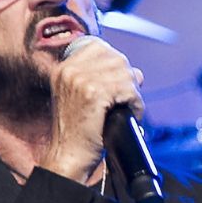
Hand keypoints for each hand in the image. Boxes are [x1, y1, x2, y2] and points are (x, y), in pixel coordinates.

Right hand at [36, 36, 143, 184]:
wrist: (69, 156)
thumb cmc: (79, 133)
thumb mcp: (86, 100)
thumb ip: (106, 81)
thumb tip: (137, 72)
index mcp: (64, 69)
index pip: (98, 46)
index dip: (115, 62)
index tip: (119, 82)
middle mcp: (69, 70)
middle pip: (115, 58)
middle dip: (128, 79)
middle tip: (127, 100)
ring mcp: (80, 80)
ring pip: (124, 73)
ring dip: (133, 93)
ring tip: (129, 109)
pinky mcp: (93, 93)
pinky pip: (127, 89)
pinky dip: (136, 103)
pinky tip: (131, 115)